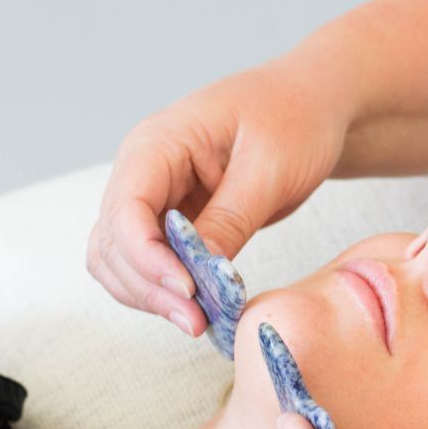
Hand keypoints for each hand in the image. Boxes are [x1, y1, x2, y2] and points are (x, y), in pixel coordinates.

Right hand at [87, 59, 354, 336]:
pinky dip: (164, 290)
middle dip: (149, 287)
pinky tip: (200, 307)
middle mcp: (143, 171)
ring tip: (200, 321)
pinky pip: (148, 263)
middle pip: (114, 243)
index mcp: (158, 143)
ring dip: (150, 296)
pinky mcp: (172, 220)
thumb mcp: (270, 168)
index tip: (188, 290)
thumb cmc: (295, 119)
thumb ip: (231, 219)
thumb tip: (199, 274)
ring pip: (120, 260)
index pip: (125, 209)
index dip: (147, 257)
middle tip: (198, 322)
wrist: (313, 106)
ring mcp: (153, 196)